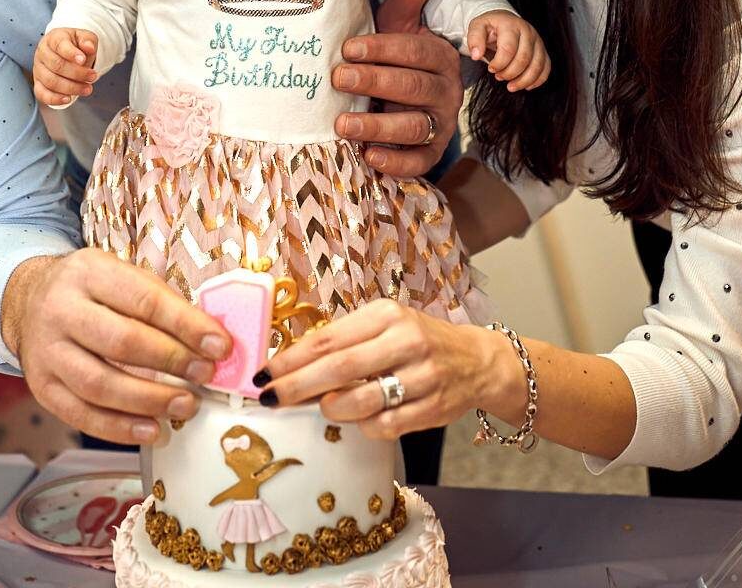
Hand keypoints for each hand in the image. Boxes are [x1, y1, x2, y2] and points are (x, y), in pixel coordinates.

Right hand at [1, 249, 232, 444]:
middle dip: (171, 362)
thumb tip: (208, 341)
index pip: (144, 300)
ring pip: (100, 384)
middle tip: (205, 376)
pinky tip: (152, 431)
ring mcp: (46, 351)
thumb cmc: (93, 290)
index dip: (186, 325)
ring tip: (186, 406)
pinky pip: (82, 415)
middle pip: (121, 342)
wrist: (28, 299)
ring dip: (149, 401)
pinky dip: (120, 429)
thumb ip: (160, 303)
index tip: (220, 346)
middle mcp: (61, 309)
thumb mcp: (121, 275)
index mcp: (88, 272)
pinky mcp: (41, 386)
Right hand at [33, 28, 98, 106]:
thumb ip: (88, 41)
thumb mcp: (84, 37)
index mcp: (54, 38)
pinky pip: (41, 93)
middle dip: (77, 73)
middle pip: (56, 65)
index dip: (71, 53)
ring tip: (87, 89)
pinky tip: (68, 99)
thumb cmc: (76, 44)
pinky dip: (54, 98)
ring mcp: (38, 69)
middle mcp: (42, 53)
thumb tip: (89, 47)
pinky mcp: (38, 83)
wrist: (66, 52)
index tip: (83, 60)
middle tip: (93, 76)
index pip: (59, 45)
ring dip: (71, 88)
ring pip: (51, 81)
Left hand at [259, 299, 513, 438]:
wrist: (476, 361)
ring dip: (331, 408)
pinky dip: (363, 426)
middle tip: (270, 397)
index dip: (292, 358)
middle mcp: (405, 341)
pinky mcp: (432, 408)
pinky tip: (358, 419)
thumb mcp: (385, 324)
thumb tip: (293, 361)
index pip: (329, 338)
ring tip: (321, 407)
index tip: (265, 372)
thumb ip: (346, 339)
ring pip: (361, 401)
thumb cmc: (417, 340)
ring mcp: (421, 376)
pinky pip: (385, 426)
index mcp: (387, 315)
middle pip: (339, 368)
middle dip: (297, 386)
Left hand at [334, 0, 461, 177]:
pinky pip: (418, 162)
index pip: (415, 51)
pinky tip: (370, 156)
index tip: (347, 48)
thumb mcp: (398, 23)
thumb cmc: (393, 56)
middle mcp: (445, 91)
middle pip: (413, 87)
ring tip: (343, 124)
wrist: (401, 100)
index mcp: (440, 56)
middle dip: (375, 81)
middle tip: (338, 78)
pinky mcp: (429, 154)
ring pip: (414, 127)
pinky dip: (396, 162)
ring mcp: (438, 125)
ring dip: (378, 125)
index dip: (382, 49)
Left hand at [467, 11, 550, 91]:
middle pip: (524, 59)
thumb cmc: (491, 26)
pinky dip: (537, 80)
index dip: (499, 63)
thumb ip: (474, 39)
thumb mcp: (477, 26)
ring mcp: (538, 41)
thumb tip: (476, 55)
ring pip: (537, 66)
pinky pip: (546, 68)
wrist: (504, 20)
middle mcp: (528, 32)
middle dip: (510, 73)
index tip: (491, 69)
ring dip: (523, 80)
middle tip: (498, 76)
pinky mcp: (542, 50)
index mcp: (511, 25)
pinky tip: (525, 85)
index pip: (508, 49)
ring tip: (510, 86)